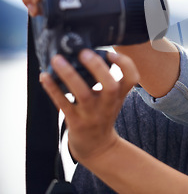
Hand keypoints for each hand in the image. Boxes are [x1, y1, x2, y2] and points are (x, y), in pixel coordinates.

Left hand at [39, 49, 138, 163]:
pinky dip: (53, 89)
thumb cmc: (103, 115)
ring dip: (70, 75)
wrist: (98, 146)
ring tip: (58, 59)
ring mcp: (92, 114)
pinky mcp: (76, 122)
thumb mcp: (113, 98)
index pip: (132, 78)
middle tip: (84, 52)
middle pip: (110, 86)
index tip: (111, 53)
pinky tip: (44, 76)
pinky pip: (63, 104)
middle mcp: (108, 104)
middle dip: (98, 67)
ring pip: (83, 94)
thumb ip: (106, 78)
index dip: (125, 64)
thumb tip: (86, 51)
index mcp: (120, 95)